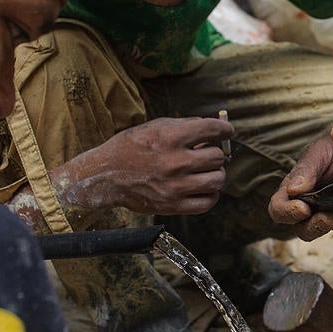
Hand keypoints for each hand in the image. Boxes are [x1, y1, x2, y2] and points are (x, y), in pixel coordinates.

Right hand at [68, 117, 232, 215]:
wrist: (106, 176)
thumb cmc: (131, 147)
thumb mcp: (156, 126)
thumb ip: (185, 125)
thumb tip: (213, 127)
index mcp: (170, 138)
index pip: (212, 130)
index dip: (225, 129)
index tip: (227, 131)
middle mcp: (174, 162)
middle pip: (217, 157)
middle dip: (216, 153)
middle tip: (207, 153)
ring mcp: (174, 186)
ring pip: (217, 180)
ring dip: (216, 173)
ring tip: (206, 171)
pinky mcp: (172, 206)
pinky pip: (207, 203)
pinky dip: (211, 195)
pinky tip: (203, 188)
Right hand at [270, 136, 332, 240]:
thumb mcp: (318, 151)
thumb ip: (306, 170)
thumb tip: (294, 190)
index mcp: (296, 192)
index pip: (279, 210)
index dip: (287, 213)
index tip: (302, 208)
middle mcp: (315, 208)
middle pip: (306, 230)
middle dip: (317, 227)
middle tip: (330, 218)